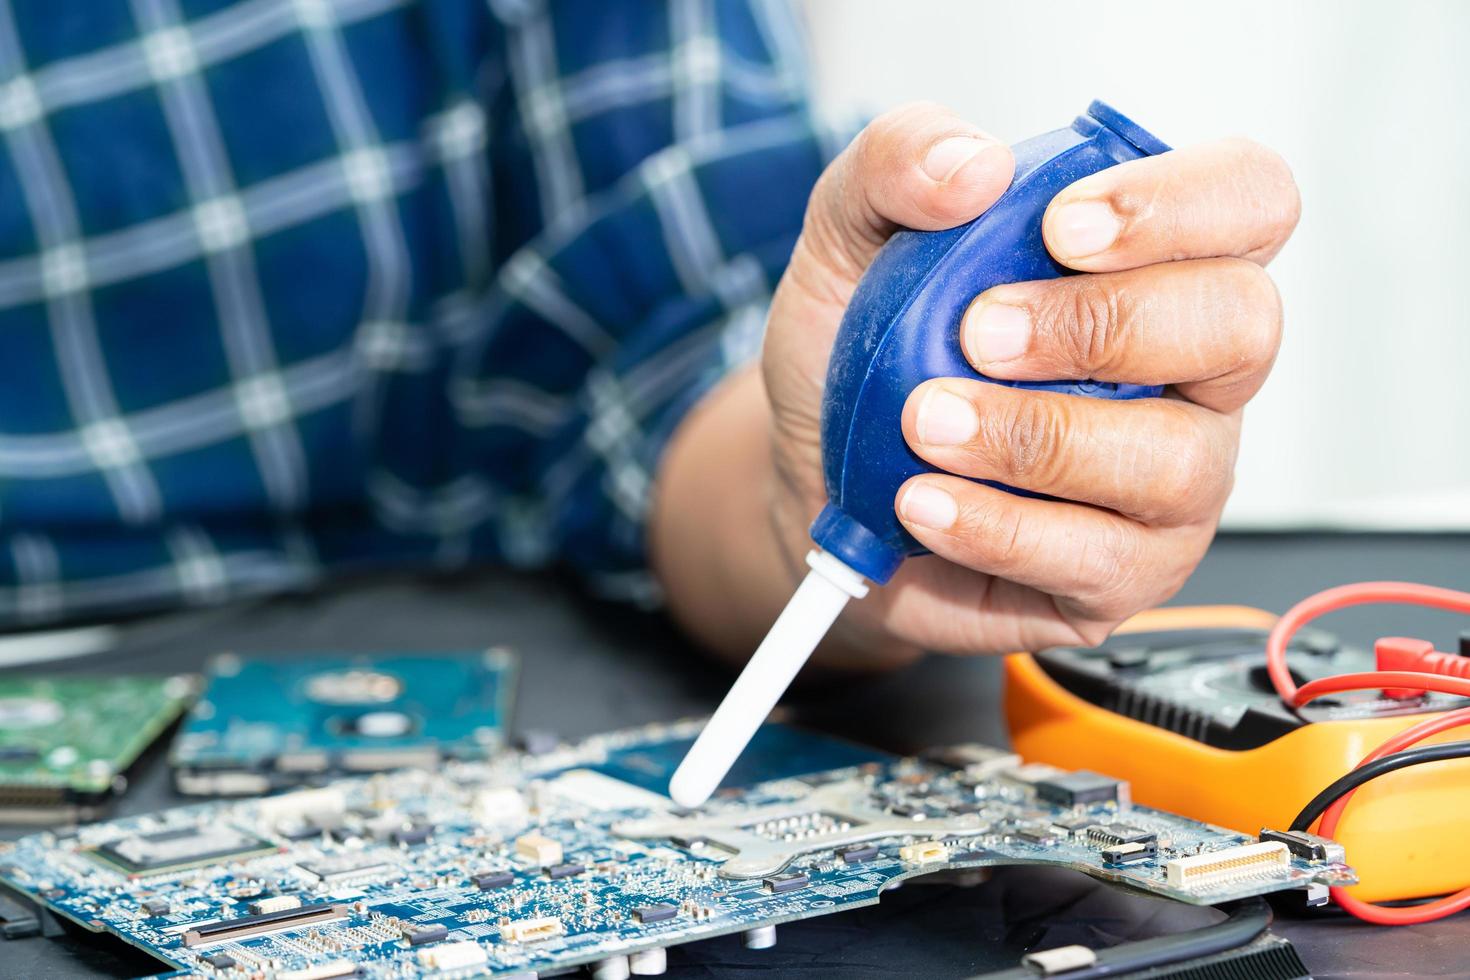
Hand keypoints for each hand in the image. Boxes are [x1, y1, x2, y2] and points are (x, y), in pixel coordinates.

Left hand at [759, 102, 1297, 657]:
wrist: (816, 478)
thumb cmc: (865, 355)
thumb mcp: (852, 232)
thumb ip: (898, 163)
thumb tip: (971, 165)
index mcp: (1153, 260)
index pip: (1248, 198)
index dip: (1177, 204)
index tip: (1058, 227)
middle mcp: (1188, 367)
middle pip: (1240, 325)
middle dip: (1101, 324)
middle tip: (977, 334)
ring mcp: (1169, 476)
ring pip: (1175, 459)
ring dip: (1036, 437)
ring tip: (925, 425)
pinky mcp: (1124, 572)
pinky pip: (1101, 559)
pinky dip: (998, 526)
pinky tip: (924, 501)